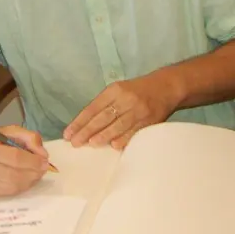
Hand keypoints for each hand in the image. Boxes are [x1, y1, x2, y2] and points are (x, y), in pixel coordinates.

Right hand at [0, 125, 51, 199]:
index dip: (33, 162)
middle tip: (42, 170)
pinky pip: (4, 195)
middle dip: (32, 174)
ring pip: (10, 189)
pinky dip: (17, 189)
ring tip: (33, 175)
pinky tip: (20, 181)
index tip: (45, 162)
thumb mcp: (8, 131)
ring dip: (27, 183)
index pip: (14, 158)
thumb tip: (42, 154)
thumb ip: (28, 137)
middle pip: (13, 177)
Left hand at [64, 73, 179, 149]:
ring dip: (103, 136)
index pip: (93, 107)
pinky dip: (123, 139)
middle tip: (75, 142)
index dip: (80, 121)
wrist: (166, 87)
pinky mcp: (149, 120)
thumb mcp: (119, 90)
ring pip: (117, 125)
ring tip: (91, 144)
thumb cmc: (137, 90)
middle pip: (103, 117)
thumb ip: (104, 105)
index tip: (68, 133)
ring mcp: (138, 110)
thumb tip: (84, 125)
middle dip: (87, 130)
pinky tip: (113, 146)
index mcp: (114, 90)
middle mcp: (125, 99)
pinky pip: (133, 132)